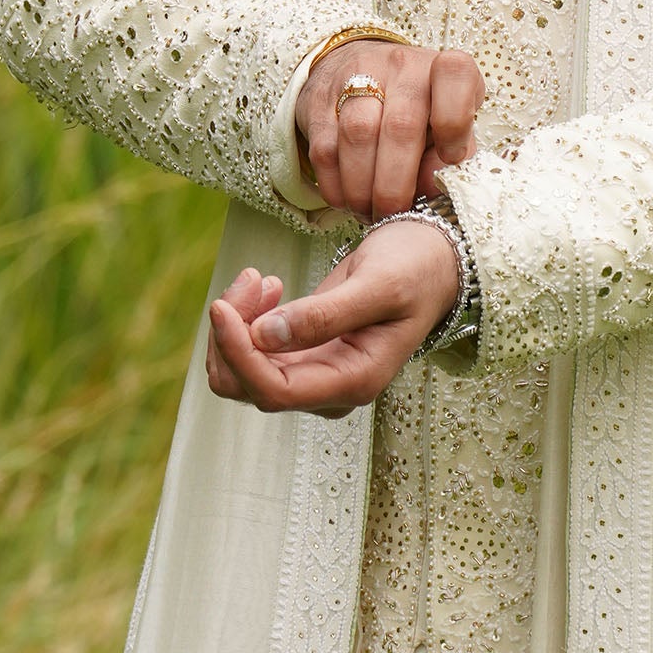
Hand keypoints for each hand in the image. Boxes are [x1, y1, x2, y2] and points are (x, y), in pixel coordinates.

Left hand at [205, 220, 460, 416]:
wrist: (432, 261)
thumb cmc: (414, 268)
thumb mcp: (377, 284)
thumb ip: (324, 314)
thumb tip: (263, 336)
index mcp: (354, 381)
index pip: (273, 392)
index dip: (238, 354)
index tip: (220, 306)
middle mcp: (329, 389)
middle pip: (249, 387)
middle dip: (232, 335)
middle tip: (252, 276)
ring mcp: (314, 376)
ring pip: (243, 372)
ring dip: (236, 325)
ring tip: (258, 278)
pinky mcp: (303, 356)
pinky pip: (254, 354)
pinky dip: (246, 321)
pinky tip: (268, 286)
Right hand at [295, 38, 483, 220]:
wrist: (358, 69)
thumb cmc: (416, 107)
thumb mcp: (447, 122)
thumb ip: (452, 154)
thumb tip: (434, 188)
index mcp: (440, 69)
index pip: (456, 74)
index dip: (456, 122)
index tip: (452, 159)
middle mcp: (401, 66)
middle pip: (400, 125)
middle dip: (396, 184)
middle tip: (395, 213)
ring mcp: (356, 76)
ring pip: (357, 135)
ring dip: (363, 188)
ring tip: (370, 212)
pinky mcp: (320, 99)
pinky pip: (325, 149)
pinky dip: (336, 186)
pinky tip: (348, 199)